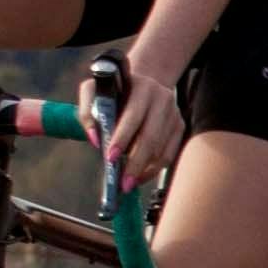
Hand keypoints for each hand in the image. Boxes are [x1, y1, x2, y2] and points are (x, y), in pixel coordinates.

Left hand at [88, 51, 188, 194]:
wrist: (143, 83)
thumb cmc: (114, 90)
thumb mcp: (94, 90)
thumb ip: (87, 112)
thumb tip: (95, 140)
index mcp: (142, 87)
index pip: (133, 116)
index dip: (122, 138)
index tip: (110, 158)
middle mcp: (162, 99)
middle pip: (151, 137)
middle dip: (135, 163)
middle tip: (123, 183)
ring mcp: (174, 114)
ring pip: (162, 149)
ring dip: (145, 171)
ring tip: (129, 184)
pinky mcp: (180, 126)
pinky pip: (169, 154)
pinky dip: (155, 169)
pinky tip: (140, 176)